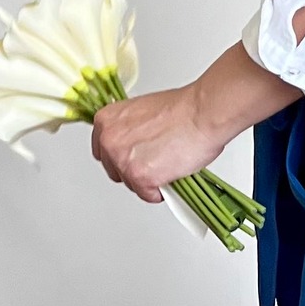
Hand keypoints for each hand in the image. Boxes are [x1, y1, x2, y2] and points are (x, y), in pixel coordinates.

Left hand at [91, 84, 219, 202]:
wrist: (201, 114)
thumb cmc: (181, 110)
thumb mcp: (142, 113)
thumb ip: (130, 131)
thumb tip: (134, 146)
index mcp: (106, 121)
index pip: (103, 151)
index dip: (122, 156)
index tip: (134, 158)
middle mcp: (109, 141)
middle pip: (115, 171)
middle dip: (134, 170)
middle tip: (155, 162)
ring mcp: (122, 160)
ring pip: (131, 184)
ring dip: (149, 180)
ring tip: (168, 163)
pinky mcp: (140, 177)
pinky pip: (147, 195)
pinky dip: (161, 190)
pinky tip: (172, 173)